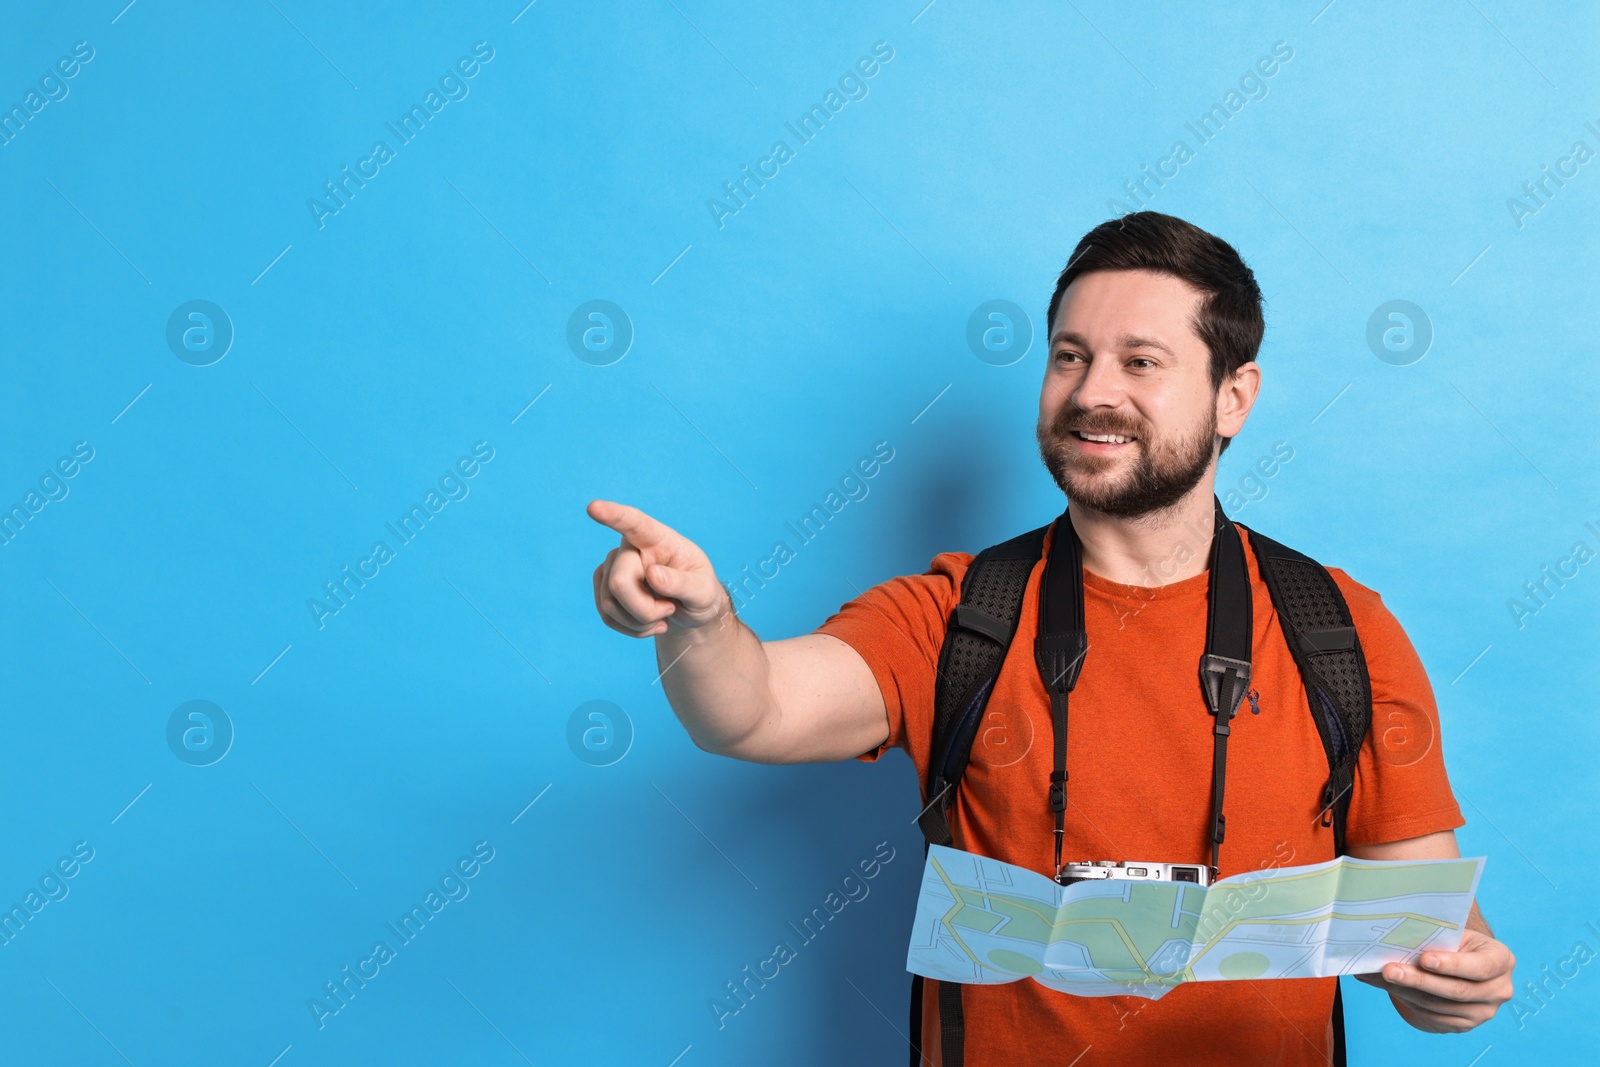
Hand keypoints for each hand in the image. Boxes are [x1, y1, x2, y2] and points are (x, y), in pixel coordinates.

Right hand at [587, 500, 727, 637]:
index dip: (613, 515)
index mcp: (659, 538)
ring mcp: (613, 565)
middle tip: (670, 610)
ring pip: (609, 603)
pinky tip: (648, 624)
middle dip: (645, 611)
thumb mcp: (705, 592)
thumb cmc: (700, 593)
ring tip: (662, 615)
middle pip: (619, 583)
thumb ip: (683, 583)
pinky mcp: (604, 585)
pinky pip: (606, 615)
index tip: (593, 508)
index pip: (634, 523)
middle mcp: (630, 547)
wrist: (690, 610)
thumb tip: (652, 574)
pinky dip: (630, 628)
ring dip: (639, 622)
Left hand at [1353, 927, 1514, 1032]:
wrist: (1461, 963)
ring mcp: (1483, 1012)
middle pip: (1456, 991)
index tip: (1424, 958)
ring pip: (1439, 1006)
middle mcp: (1499, 990)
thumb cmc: (1455, 941)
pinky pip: (1432, 1016)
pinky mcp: (1464, 1025)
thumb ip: (1433, 936)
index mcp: (1501, 960)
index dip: (1452, 964)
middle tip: (1388, 969)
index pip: (1480, 966)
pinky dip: (1406, 1000)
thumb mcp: (1453, 933)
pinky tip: (1385, 986)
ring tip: (1378, 976)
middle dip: (1418, 980)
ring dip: (1404, 991)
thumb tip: (1391, 936)